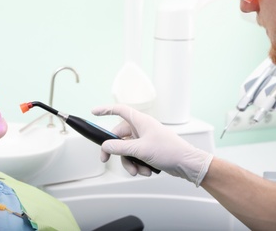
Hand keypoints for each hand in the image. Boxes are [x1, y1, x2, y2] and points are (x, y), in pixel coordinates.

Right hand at [91, 104, 212, 186]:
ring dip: (129, 162)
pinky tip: (146, 171)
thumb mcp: (140, 150)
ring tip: (137, 171)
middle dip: (116, 151)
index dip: (105, 110)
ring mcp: (145, 139)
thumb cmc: (170, 151)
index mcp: (140, 121)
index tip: (94, 112)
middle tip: (106, 159)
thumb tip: (105, 146)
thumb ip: (120, 147)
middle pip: (119, 136)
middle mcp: (141, 128)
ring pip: (127, 149)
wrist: (187, 164)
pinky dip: (138, 165)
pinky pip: (135, 156)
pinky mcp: (148, 150)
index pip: (119, 110)